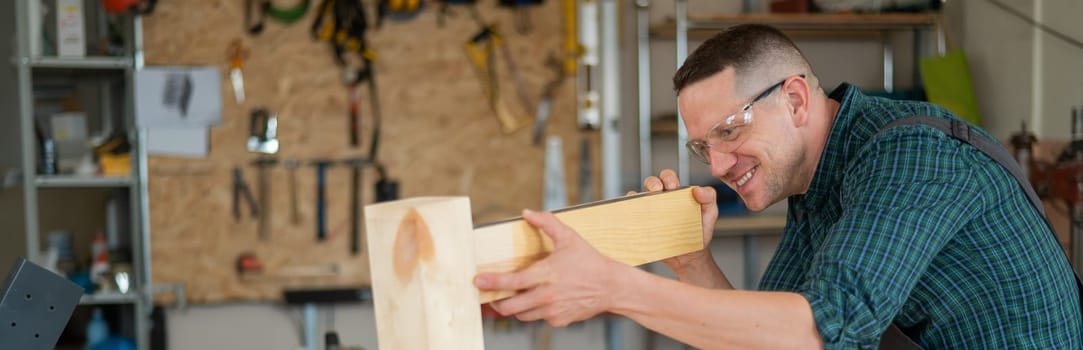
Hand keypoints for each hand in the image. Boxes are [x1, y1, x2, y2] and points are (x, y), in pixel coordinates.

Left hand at [474, 209, 623, 326]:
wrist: (612, 287)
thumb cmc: (590, 261)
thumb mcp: (569, 237)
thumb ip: (547, 223)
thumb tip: (527, 212)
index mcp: (546, 274)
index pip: (512, 282)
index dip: (492, 283)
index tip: (477, 281)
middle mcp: (547, 295)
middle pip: (510, 307)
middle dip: (495, 302)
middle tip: (488, 295)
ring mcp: (553, 311)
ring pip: (521, 315)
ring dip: (512, 308)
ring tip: (509, 298)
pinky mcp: (558, 321)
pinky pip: (538, 318)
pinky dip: (533, 311)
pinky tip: (537, 300)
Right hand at [638, 169, 717, 274]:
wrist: (690, 257)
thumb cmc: (699, 232)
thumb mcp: (710, 213)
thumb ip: (709, 198)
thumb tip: (698, 189)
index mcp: (676, 193)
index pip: (667, 177)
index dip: (667, 177)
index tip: (672, 185)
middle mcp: (660, 200)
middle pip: (650, 183)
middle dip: (651, 183)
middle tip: (657, 190)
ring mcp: (649, 212)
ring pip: (637, 197)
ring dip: (637, 196)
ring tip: (645, 204)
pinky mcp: (642, 225)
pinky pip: (630, 215)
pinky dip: (628, 213)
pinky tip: (634, 217)